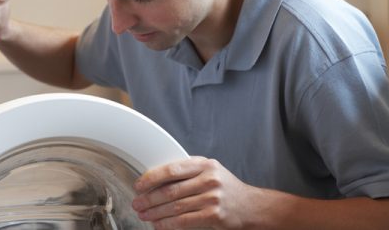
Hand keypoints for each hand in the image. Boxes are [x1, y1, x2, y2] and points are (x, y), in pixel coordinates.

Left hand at [132, 156, 262, 228]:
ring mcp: (212, 198)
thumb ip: (188, 172)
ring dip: (155, 212)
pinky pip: (184, 221)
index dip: (152, 178)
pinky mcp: (214, 215)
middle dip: (149, 198)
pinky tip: (159, 224)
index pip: (172, 169)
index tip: (139, 185)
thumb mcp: (210, 171)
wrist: (251, 206)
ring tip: (144, 214)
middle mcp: (209, 179)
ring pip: (175, 206)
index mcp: (205, 164)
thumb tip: (156, 179)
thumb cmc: (225, 187)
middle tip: (137, 203)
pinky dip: (168, 224)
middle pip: (171, 190)